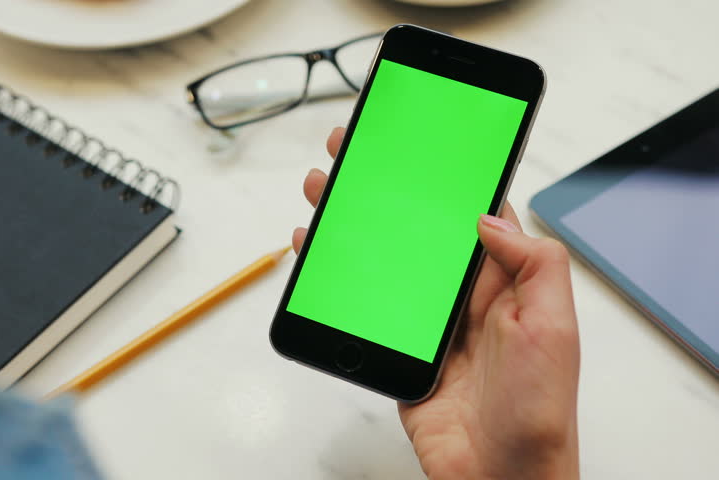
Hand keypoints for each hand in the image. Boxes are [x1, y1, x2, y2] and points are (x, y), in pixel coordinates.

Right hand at [292, 127, 580, 479]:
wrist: (498, 475)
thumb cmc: (538, 411)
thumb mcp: (553, 329)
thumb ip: (533, 265)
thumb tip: (490, 216)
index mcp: (503, 280)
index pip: (471, 209)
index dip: (445, 172)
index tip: (418, 136)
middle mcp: (462, 292)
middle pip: (417, 225)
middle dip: (385, 184)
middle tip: (355, 149)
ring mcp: (426, 318)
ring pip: (384, 256)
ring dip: (353, 220)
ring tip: (323, 189)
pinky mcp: (398, 343)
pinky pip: (363, 299)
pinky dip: (337, 272)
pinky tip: (317, 250)